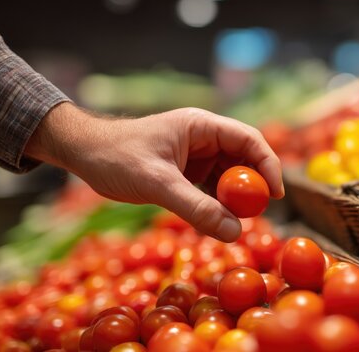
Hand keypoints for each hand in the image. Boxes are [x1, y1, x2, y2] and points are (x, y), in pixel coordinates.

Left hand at [25, 102, 283, 241]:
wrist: (82, 154)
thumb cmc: (115, 157)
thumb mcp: (157, 183)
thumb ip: (196, 208)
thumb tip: (235, 232)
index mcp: (201, 125)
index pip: (248, 140)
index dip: (267, 166)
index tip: (276, 195)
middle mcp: (204, 137)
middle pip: (243, 159)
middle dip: (252, 186)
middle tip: (256, 213)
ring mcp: (196, 154)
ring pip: (229, 175)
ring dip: (235, 197)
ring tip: (235, 219)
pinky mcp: (186, 171)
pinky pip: (212, 187)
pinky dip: (217, 203)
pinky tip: (216, 219)